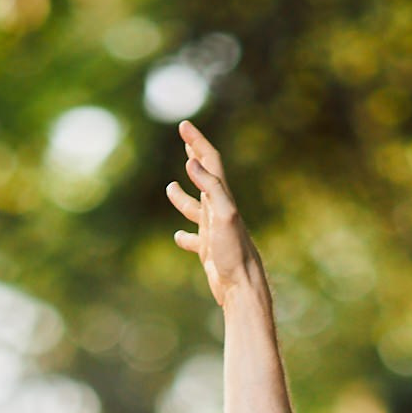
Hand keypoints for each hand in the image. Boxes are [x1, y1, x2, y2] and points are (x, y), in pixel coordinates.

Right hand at [166, 121, 258, 304]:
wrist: (242, 287)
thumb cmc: (234, 252)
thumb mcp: (224, 215)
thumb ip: (211, 187)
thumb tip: (193, 162)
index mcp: (222, 198)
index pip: (210, 161)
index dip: (197, 141)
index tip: (183, 125)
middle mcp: (219, 211)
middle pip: (206, 176)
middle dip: (196, 156)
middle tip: (185, 138)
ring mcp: (214, 231)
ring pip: (196, 207)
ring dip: (184, 196)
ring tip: (170, 187)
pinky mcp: (210, 251)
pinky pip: (194, 239)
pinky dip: (185, 235)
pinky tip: (178, 237)